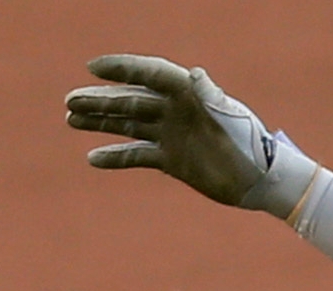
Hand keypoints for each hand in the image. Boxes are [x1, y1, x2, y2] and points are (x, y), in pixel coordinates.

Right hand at [66, 55, 311, 214]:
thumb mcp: (231, 117)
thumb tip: (196, 74)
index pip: (150, 73)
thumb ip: (211, 95)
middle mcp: (176, 109)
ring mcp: (171, 133)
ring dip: (100, 122)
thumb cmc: (251, 144)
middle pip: (131, 99)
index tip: (93, 67)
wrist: (262, 180)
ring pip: (128, 124)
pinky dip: (116, 157)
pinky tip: (93, 158)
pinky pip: (137, 155)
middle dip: (100, 99)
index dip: (122, 68)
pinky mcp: (171, 159)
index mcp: (189, 92)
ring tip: (70, 120)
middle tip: (70, 101)